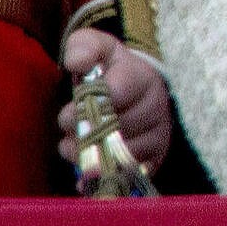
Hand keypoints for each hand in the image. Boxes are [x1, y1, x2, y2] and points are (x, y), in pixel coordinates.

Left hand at [55, 27, 172, 172]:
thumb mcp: (96, 47)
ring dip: (89, 156)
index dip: (84, 108)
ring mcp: (159, 134)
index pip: (113, 95)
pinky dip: (104, 178)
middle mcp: (156, 106)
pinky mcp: (156, 157)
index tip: (67, 113)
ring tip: (74, 148)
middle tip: (69, 132)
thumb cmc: (110, 68)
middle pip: (115, 129)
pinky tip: (86, 175)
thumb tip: (76, 63)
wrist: (139, 86)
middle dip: (83, 134)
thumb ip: (82, 47)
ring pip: (120, 154)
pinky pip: (130, 175)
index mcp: (141, 77)